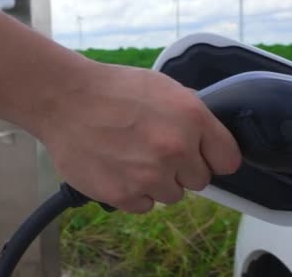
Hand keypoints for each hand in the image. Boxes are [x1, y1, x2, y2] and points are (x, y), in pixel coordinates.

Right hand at [36, 62, 241, 213]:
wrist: (64, 100)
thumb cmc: (110, 89)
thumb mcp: (161, 86)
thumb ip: (190, 112)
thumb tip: (206, 134)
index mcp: (192, 118)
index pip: (228, 160)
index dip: (213, 157)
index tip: (202, 156)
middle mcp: (176, 150)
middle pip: (199, 180)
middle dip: (182, 168)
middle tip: (154, 150)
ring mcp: (149, 175)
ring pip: (171, 195)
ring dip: (156, 182)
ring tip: (131, 157)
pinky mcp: (124, 195)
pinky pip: (143, 205)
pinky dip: (133, 192)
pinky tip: (117, 168)